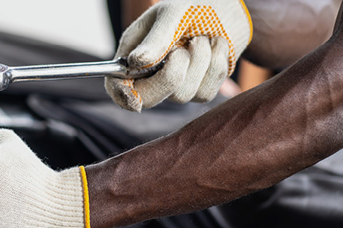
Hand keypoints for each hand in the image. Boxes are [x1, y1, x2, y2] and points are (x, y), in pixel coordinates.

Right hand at [106, 0, 251, 111]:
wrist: (228, 7)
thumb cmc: (194, 6)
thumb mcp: (171, 15)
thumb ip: (156, 39)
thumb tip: (135, 62)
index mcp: (133, 54)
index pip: (117, 85)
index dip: (122, 95)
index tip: (135, 99)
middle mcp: (150, 74)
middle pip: (149, 99)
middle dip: (170, 76)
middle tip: (182, 50)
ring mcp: (175, 85)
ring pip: (182, 95)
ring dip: (199, 61)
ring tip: (202, 38)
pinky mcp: (199, 90)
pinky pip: (205, 93)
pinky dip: (215, 66)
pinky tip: (215, 48)